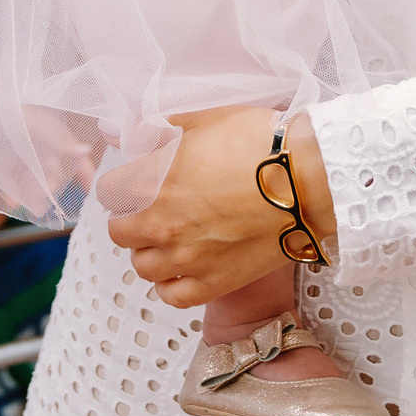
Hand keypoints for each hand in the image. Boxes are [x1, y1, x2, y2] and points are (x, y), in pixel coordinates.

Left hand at [107, 106, 326, 307]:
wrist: (307, 180)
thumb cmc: (259, 142)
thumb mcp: (204, 119)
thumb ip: (156, 127)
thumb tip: (116, 131)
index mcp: (153, 182)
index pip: (108, 193)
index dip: (121, 186)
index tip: (135, 184)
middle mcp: (162, 223)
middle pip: (120, 234)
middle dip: (131, 220)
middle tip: (153, 210)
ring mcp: (187, 258)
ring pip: (142, 267)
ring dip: (150, 252)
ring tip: (170, 239)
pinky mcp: (214, 282)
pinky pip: (172, 295)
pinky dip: (172, 284)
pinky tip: (183, 268)